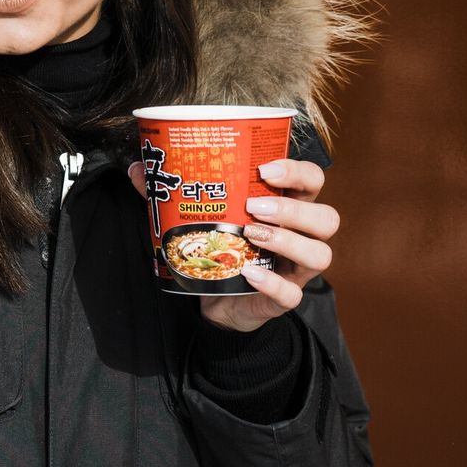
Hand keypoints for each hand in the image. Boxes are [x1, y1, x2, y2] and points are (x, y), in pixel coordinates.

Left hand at [127, 158, 338, 332]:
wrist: (214, 299)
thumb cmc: (218, 246)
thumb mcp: (198, 215)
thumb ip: (171, 192)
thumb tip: (139, 168)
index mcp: (288, 206)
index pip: (313, 181)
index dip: (299, 171)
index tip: (266, 168)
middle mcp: (301, 236)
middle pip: (326, 217)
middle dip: (294, 208)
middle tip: (255, 206)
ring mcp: (296, 269)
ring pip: (320, 254)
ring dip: (289, 241)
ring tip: (252, 234)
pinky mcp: (284, 298)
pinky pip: (292, 294)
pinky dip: (273, 283)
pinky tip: (250, 273)